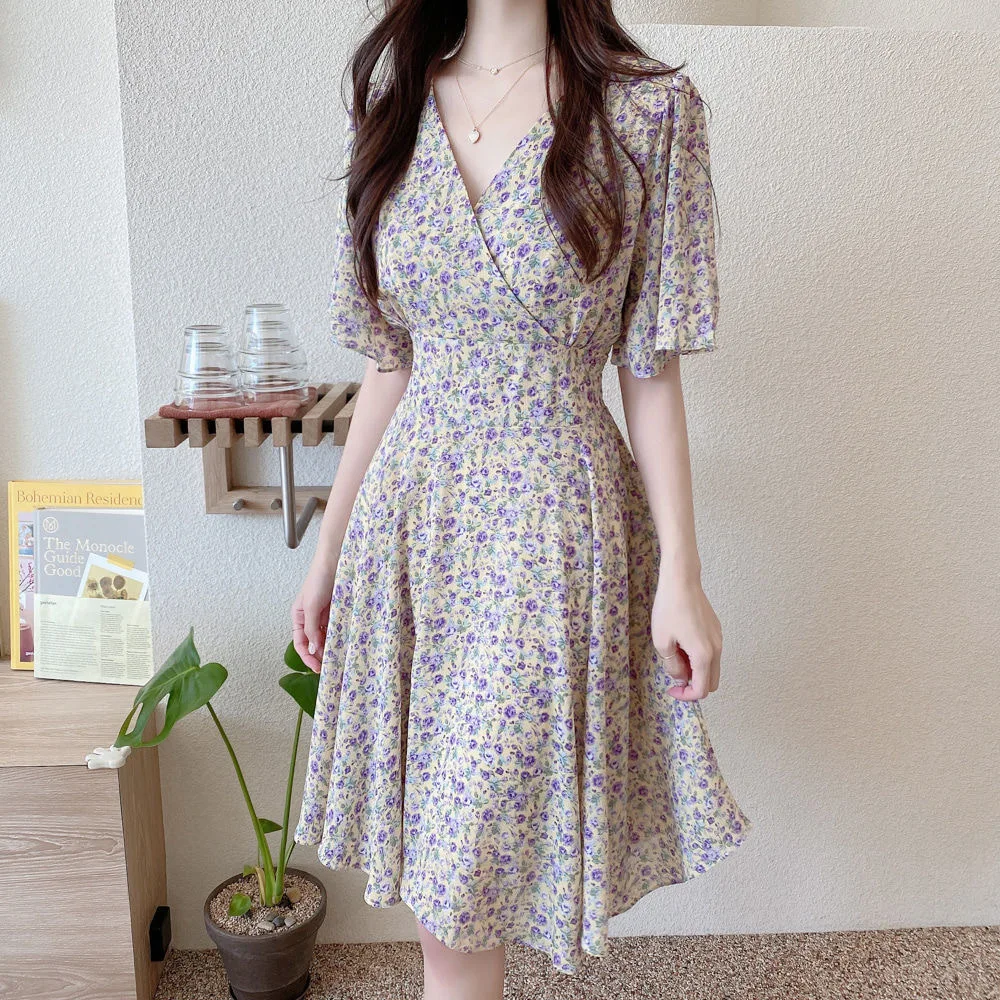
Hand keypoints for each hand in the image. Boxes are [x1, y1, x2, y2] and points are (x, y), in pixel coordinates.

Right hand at [291, 555, 338, 673]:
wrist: (335, 562)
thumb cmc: (319, 580)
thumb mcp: (312, 606)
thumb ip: (312, 628)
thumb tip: (314, 648)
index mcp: (299, 617)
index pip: (300, 643)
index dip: (307, 657)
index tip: (317, 668)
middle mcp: (310, 618)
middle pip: (313, 642)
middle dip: (320, 655)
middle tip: (331, 667)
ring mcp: (323, 615)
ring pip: (326, 637)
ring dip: (331, 647)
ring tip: (339, 658)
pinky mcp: (336, 611)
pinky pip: (336, 628)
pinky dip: (339, 636)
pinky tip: (344, 644)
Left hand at [650, 573, 721, 700]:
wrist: (681, 581)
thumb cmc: (669, 609)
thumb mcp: (663, 642)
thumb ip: (673, 666)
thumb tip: (681, 677)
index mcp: (704, 655)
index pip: (702, 690)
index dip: (686, 696)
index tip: (672, 689)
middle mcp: (717, 649)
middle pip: (712, 682)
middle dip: (694, 684)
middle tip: (675, 673)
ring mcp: (719, 638)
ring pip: (712, 667)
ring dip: (696, 669)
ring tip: (676, 653)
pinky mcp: (716, 629)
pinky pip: (711, 653)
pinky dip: (699, 657)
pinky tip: (682, 642)